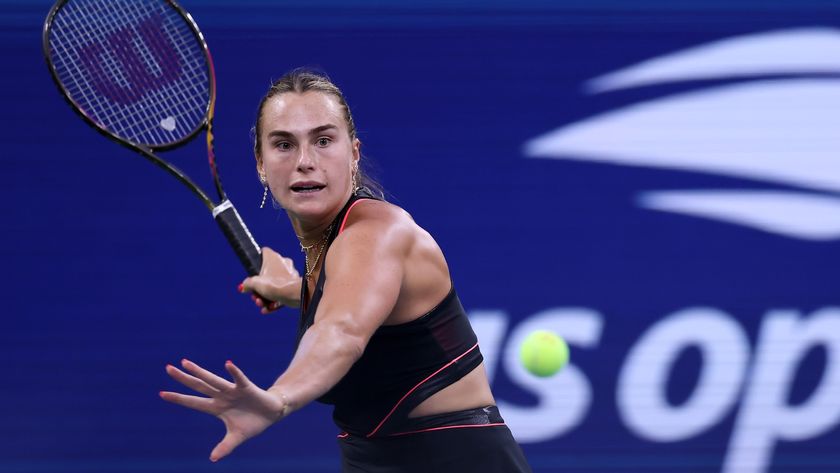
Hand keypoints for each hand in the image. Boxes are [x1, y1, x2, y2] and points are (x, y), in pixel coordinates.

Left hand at [160, 359, 286, 461]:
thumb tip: (213, 459)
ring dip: (199, 372)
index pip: (193, 402)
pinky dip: (234, 372)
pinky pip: (239, 379)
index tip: (161, 393)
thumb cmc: (253, 423)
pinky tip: (227, 364)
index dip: (179, 399)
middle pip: (199, 386)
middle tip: (167, 368)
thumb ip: (225, 447)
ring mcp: (232, 391)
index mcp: (216, 408)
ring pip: (213, 380)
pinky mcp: (247, 388)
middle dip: (183, 378)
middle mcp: (221, 397)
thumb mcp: (237, 437)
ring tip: (185, 363)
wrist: (272, 413)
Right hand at [240, 247, 300, 312]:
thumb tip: (243, 287)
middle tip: (255, 296)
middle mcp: (283, 263)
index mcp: (273, 258)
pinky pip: (281, 293)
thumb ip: (247, 284)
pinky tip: (267, 309)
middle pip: (267, 273)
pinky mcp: (294, 286)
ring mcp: (290, 274)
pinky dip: (274, 301)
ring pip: (274, 285)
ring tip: (260, 304)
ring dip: (265, 296)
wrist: (294, 294)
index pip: (264, 252)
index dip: (257, 260)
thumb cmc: (275, 284)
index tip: (252, 271)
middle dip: (259, 288)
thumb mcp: (255, 283)